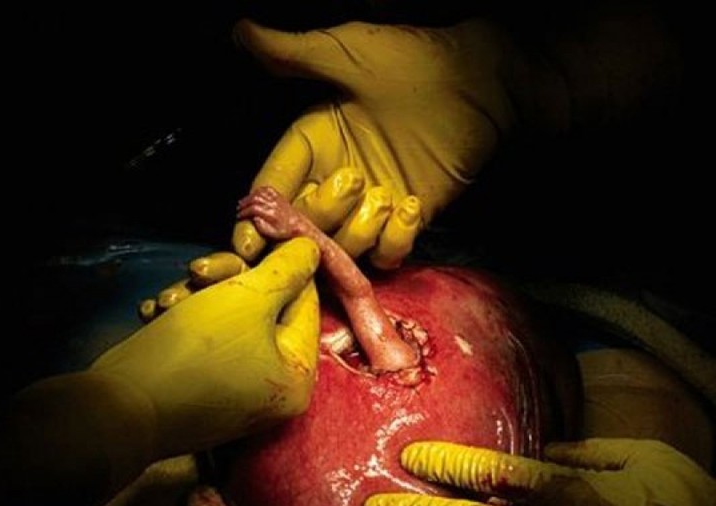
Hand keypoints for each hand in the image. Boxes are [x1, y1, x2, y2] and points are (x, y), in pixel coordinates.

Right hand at [94, 237, 319, 454]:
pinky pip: (203, 341)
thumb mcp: (249, 297)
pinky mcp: (200, 388)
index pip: (304, 302)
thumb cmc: (193, 351)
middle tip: (196, 272)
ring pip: (228, 318)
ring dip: (196, 298)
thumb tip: (311, 249)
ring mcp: (235, 390)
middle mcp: (272, 388)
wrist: (120, 405)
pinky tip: (155, 314)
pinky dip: (181, 320)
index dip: (280, 263)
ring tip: (166, 301)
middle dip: (226, 282)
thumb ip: (288, 269)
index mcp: (297, 375)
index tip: (252, 239)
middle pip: (263, 309)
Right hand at [230, 18, 541, 266]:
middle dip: (321, 215)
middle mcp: (335, 178)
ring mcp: (370, 204)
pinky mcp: (404, 222)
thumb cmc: (416, 63)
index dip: (261, 214)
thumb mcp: (349, 53)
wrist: (482, 84)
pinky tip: (411, 207)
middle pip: (303, 224)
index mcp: (314, 142)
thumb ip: (294, 53)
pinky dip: (394, 241)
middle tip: (352, 182)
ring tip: (388, 194)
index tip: (248, 240)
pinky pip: (385, 255)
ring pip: (341, 247)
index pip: (274, 185)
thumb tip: (241, 30)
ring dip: (360, 229)